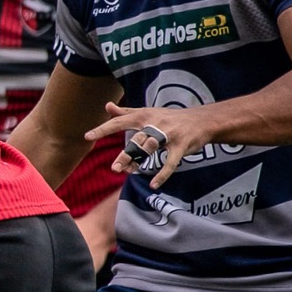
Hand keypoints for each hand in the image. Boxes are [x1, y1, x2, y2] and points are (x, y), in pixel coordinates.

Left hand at [87, 101, 213, 188]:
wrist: (203, 120)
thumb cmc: (170, 118)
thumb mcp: (148, 113)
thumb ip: (126, 112)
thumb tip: (107, 106)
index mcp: (144, 116)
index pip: (120, 121)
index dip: (104, 128)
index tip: (87, 136)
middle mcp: (156, 124)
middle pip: (136, 140)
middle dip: (125, 154)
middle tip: (114, 169)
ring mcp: (170, 135)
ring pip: (150, 148)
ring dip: (138, 161)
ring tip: (127, 172)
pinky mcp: (182, 146)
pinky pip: (171, 162)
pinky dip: (162, 174)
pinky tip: (153, 185)